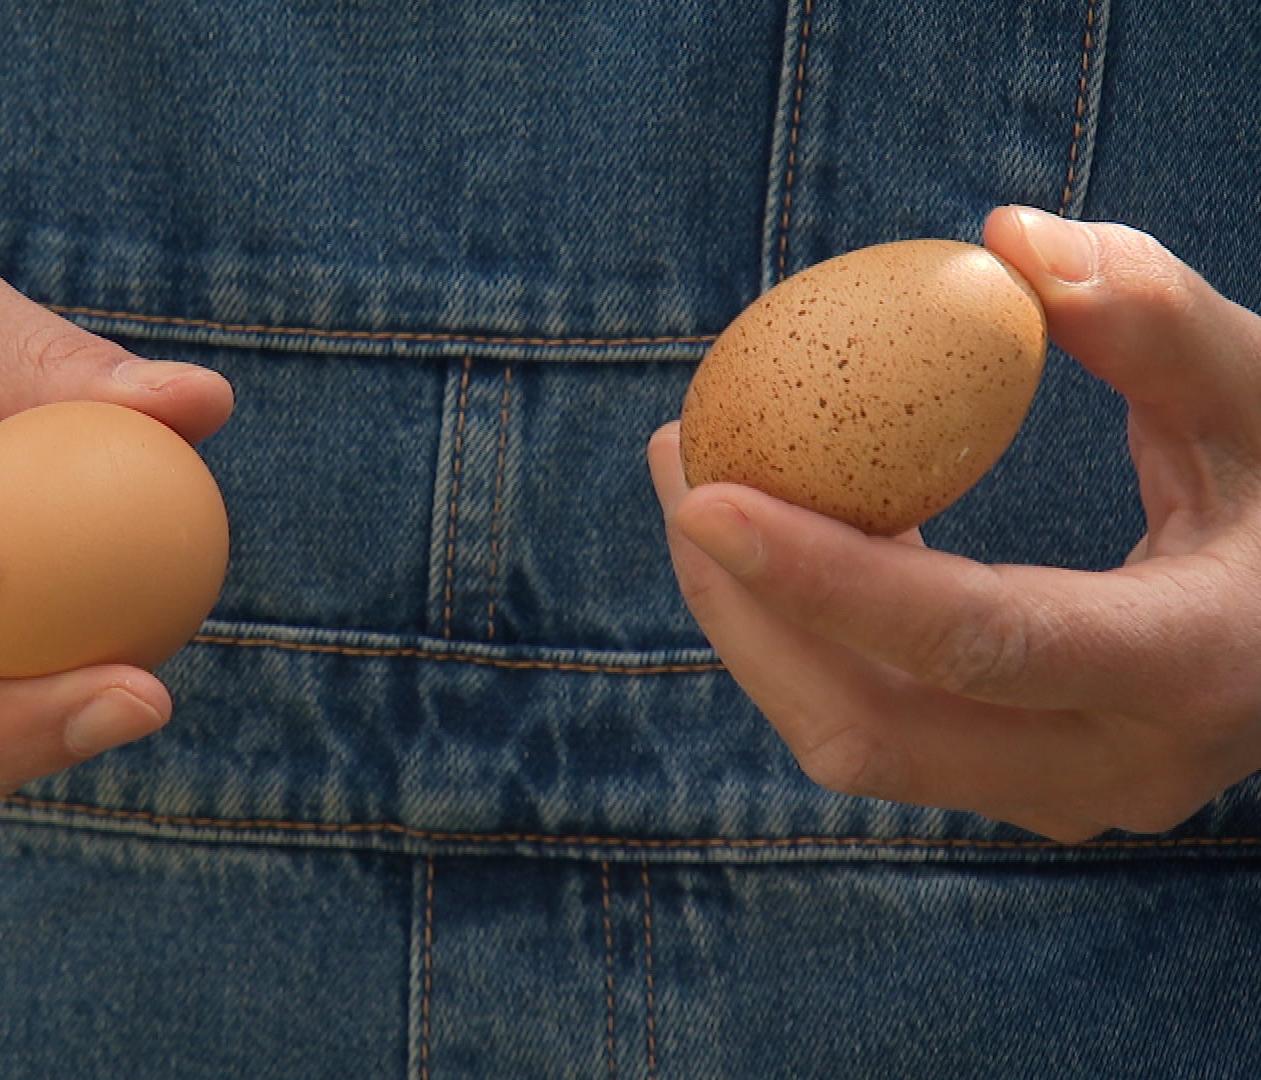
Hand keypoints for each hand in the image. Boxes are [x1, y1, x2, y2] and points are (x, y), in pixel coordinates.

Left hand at [649, 206, 1260, 841]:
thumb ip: (1155, 314)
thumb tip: (1004, 233)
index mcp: (1194, 668)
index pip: (974, 642)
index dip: (826, 578)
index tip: (704, 494)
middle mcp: (1120, 766)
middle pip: (873, 724)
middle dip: (746, 606)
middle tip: (684, 459)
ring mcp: (1065, 792)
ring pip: (854, 736)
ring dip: (755, 617)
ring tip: (702, 469)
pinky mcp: (1019, 777)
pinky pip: (876, 718)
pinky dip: (805, 630)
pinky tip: (778, 518)